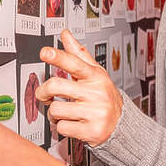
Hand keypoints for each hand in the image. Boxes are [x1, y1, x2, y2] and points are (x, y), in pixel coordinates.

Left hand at [37, 29, 122, 144]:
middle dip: (43, 92)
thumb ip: (78, 54)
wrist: (122, 124)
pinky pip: (62, 128)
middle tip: (44, 95)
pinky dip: (62, 127)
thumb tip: (65, 34)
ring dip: (54, 114)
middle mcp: (96, 93)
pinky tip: (73, 124)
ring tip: (64, 112)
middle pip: (56, 86)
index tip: (45, 52)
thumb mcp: (95, 73)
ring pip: (56, 110)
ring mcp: (95, 113)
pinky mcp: (92, 131)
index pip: (74, 63)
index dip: (58, 57)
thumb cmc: (103, 96)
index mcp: (95, 76)